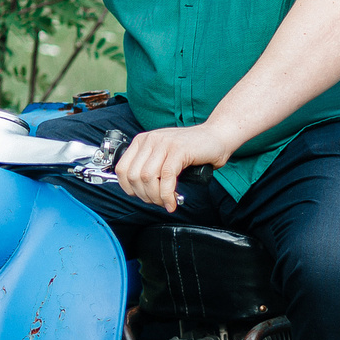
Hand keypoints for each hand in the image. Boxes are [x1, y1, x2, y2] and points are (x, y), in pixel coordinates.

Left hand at [115, 124, 237, 212]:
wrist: (217, 137)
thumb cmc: (193, 149)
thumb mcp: (164, 154)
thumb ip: (150, 166)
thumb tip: (138, 190)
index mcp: (143, 141)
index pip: (122, 169)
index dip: (128, 188)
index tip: (141, 196)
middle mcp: (150, 140)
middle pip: (134, 176)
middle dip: (144, 196)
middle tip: (157, 202)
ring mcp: (164, 143)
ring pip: (148, 178)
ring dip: (156, 197)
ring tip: (166, 202)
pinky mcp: (179, 150)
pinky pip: (166, 178)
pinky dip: (167, 194)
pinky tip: (173, 201)